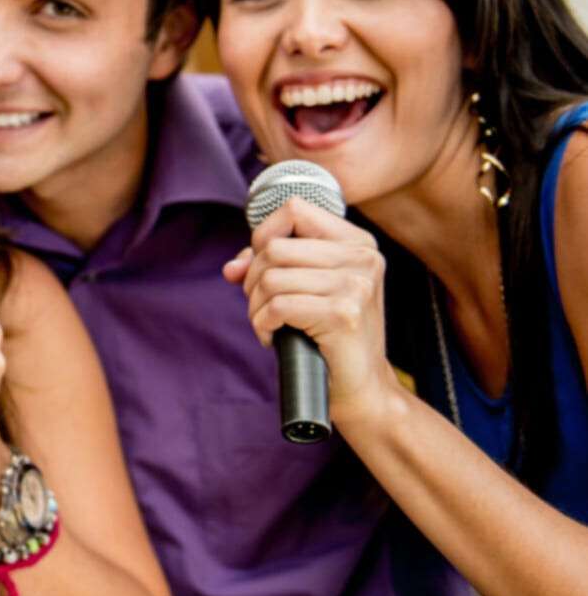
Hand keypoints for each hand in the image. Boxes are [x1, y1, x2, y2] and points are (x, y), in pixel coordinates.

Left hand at [222, 197, 403, 424]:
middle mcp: (362, 258)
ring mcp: (355, 285)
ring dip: (255, 308)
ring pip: (270, 278)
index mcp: (357, 242)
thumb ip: (268, 267)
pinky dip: (263, 325)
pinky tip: (275, 337)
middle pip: (274, 248)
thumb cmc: (327, 335)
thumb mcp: (304, 289)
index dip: (264, 235)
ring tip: (270, 325)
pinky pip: (277, 306)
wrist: (360, 386)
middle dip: (253, 281)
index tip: (261, 266)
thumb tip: (232, 267)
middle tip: (262, 307)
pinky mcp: (343, 314)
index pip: (294, 209)